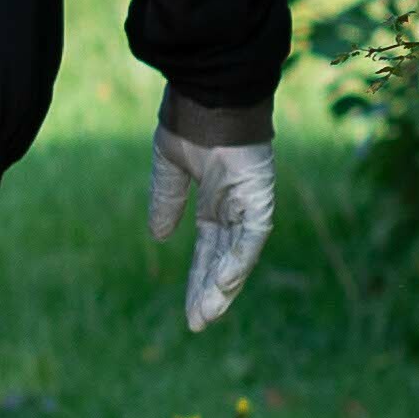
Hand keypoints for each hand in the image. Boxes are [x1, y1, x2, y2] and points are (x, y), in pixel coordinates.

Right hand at [147, 108, 275, 328]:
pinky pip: (251, 235)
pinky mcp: (260, 195)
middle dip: (210, 292)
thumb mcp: (169, 168)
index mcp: (216, 202)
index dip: (198, 281)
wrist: (208, 92)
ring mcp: (250, 202)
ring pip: (240, 254)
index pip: (209, 251)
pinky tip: (222, 283)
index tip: (189, 312)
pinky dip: (238, 259)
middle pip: (224, 261)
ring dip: (224, 285)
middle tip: (198, 324)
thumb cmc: (190, 119)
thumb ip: (166, 201)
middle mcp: (235, 207)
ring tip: (208, 314)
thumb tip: (158, 236)